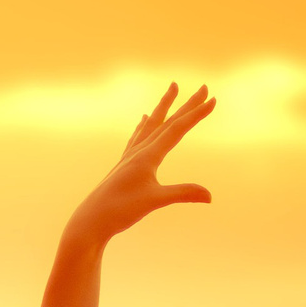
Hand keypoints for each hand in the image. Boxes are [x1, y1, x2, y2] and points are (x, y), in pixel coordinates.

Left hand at [61, 83, 214, 251]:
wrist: (92, 219)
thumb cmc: (121, 211)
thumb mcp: (155, 202)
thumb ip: (182, 194)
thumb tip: (210, 197)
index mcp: (147, 155)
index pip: (177, 129)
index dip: (196, 115)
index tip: (214, 100)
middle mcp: (139, 150)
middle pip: (167, 121)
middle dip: (187, 104)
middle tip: (203, 87)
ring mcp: (130, 155)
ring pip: (151, 123)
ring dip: (165, 106)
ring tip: (172, 88)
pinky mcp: (124, 163)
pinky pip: (137, 136)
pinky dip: (144, 124)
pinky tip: (144, 118)